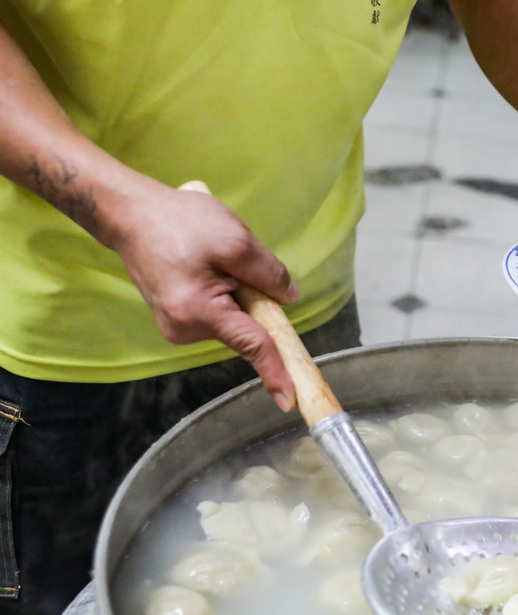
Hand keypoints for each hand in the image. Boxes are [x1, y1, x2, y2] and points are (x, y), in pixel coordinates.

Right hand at [106, 181, 299, 409]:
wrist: (131, 214)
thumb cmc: (180, 222)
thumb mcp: (236, 241)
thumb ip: (269, 274)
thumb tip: (289, 299)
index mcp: (199, 313)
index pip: (251, 345)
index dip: (276, 370)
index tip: (290, 400)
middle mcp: (185, 329)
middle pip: (245, 327)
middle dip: (254, 298)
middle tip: (232, 259)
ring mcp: (178, 327)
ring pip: (233, 317)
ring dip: (237, 290)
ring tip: (210, 257)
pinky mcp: (177, 318)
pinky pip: (218, 312)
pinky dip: (223, 291)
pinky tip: (204, 265)